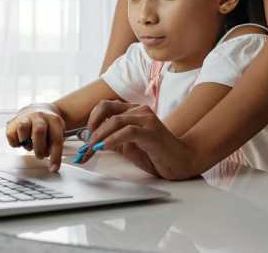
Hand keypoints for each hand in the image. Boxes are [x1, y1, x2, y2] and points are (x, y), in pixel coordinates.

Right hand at [5, 103, 64, 171]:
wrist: (40, 109)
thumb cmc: (49, 126)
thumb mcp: (58, 133)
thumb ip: (55, 148)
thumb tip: (53, 168)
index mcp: (54, 120)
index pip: (55, 139)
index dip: (55, 156)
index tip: (53, 168)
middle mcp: (39, 116)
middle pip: (38, 131)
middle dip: (39, 148)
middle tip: (40, 155)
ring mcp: (25, 117)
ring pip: (22, 128)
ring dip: (26, 142)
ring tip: (29, 144)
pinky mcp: (13, 121)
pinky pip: (11, 135)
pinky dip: (16, 142)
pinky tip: (22, 140)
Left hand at [75, 100, 199, 179]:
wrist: (182, 160)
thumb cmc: (156, 154)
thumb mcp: (129, 146)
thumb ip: (113, 140)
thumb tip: (93, 142)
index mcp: (133, 111)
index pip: (106, 106)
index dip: (92, 119)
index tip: (85, 136)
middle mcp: (140, 110)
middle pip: (107, 109)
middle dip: (92, 128)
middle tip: (86, 145)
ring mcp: (147, 119)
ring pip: (115, 120)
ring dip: (99, 136)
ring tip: (92, 149)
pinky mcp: (152, 132)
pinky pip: (128, 131)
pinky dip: (113, 139)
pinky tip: (105, 148)